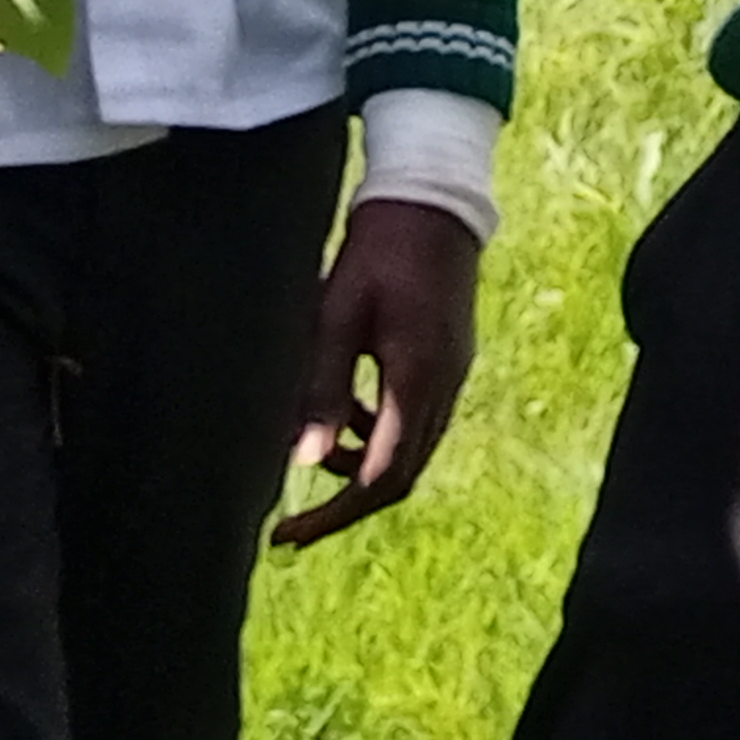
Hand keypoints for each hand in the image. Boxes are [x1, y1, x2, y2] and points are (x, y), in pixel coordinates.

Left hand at [270, 198, 480, 548]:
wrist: (432, 206)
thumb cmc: (376, 256)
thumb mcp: (337, 319)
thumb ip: (324, 390)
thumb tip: (305, 461)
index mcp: (417, 380)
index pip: (380, 476)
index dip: (333, 514)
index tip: (287, 534)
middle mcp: (443, 388)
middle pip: (401, 476)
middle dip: (346, 506)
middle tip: (295, 525)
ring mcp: (452, 376)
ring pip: (411, 451)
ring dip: (363, 468)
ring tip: (313, 454)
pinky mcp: (449, 363)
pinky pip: (417, 422)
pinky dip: (379, 436)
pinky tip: (346, 414)